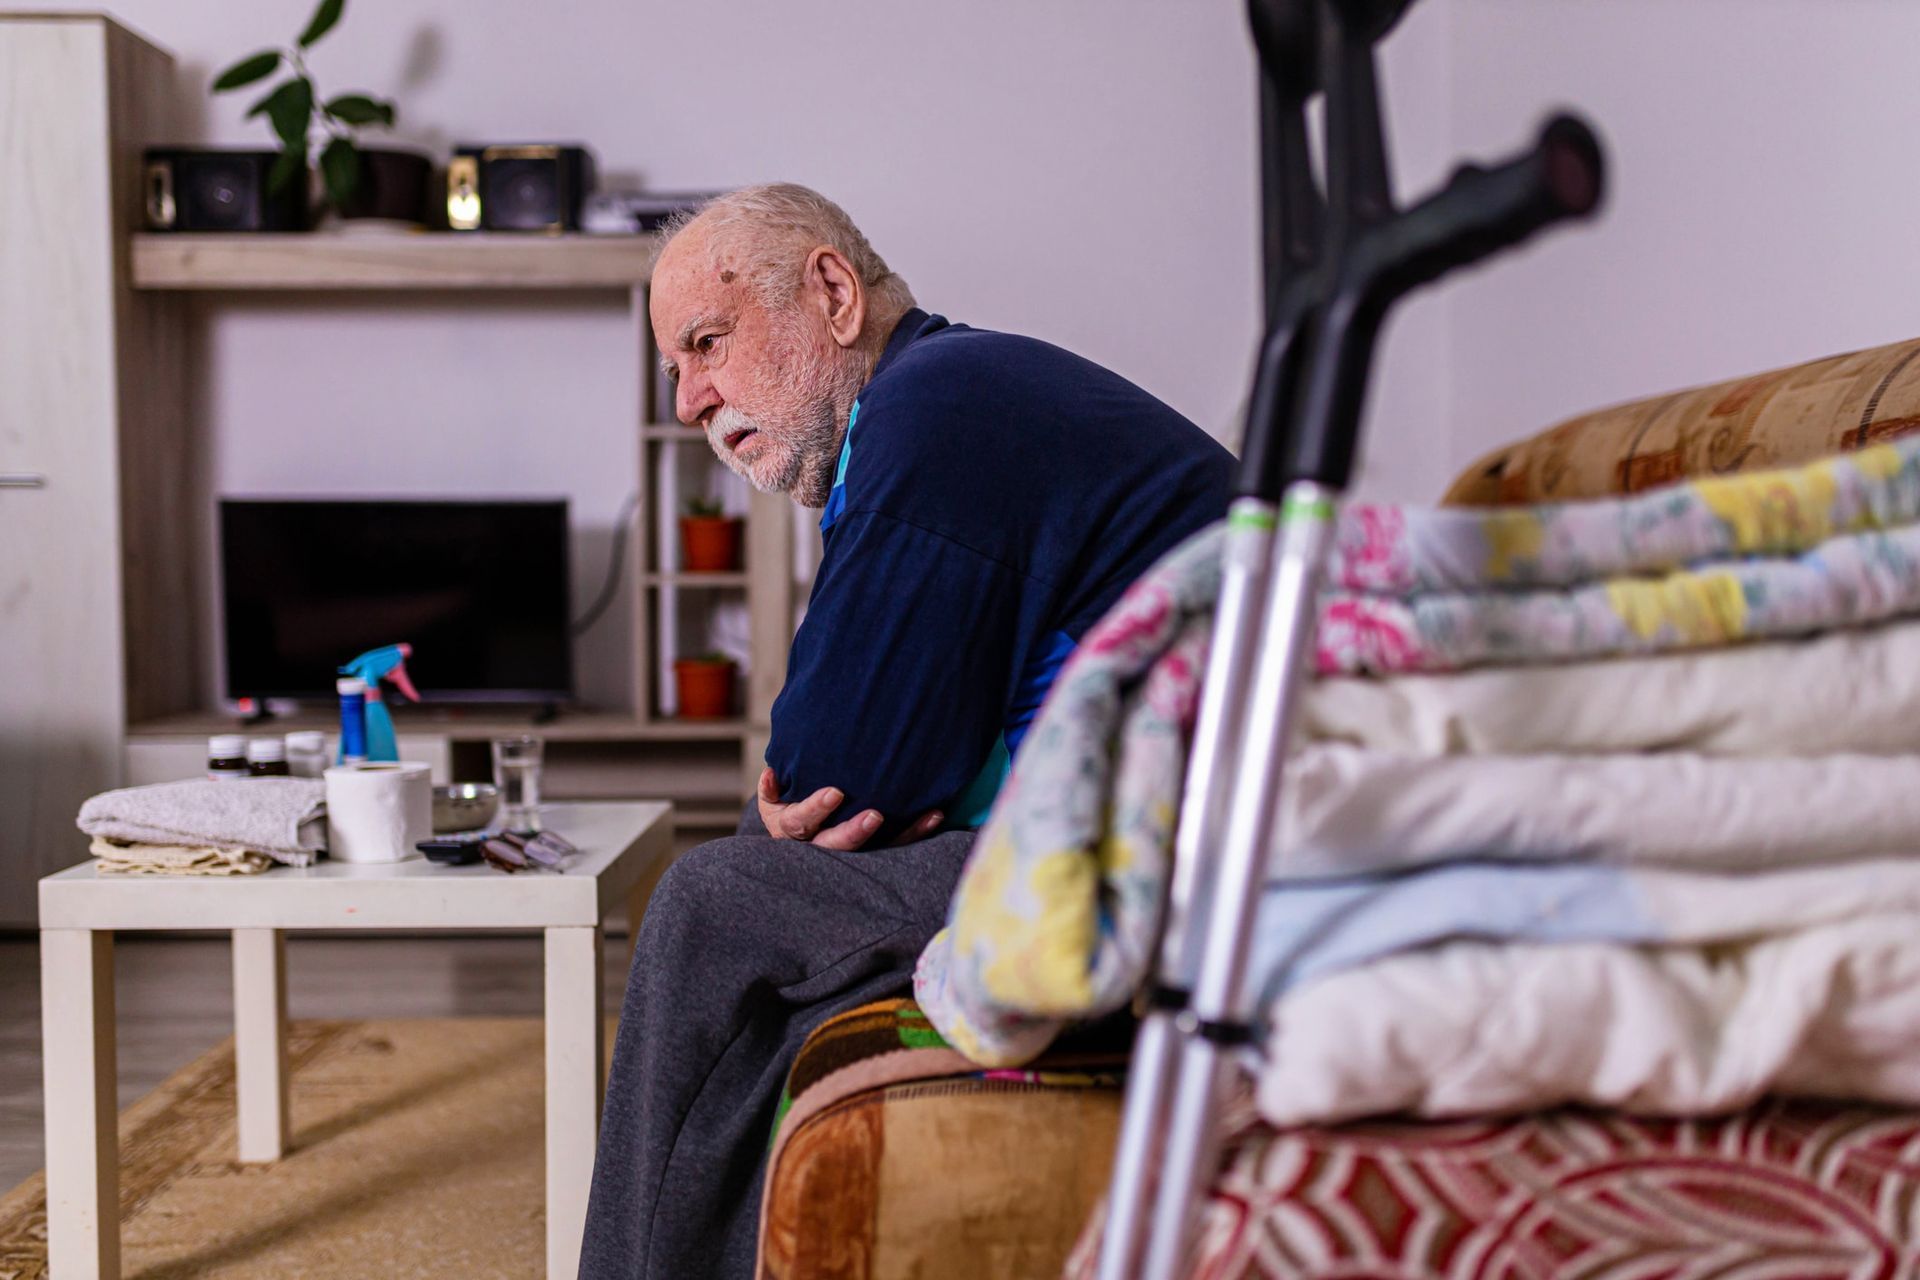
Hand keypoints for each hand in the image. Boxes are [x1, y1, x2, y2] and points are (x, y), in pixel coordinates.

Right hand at [756, 768, 943, 849]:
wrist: (798, 830)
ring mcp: (847, 853)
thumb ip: (772, 788)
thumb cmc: (786, 802)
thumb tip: (771, 774)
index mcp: (789, 829)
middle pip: (835, 846)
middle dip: (855, 832)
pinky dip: (917, 831)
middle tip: (875, 815)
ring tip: (928, 815)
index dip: (816, 808)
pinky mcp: (873, 853)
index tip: (835, 792)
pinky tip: (936, 815)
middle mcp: (817, 847)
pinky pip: (897, 846)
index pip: (800, 821)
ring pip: (874, 851)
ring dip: (902, 834)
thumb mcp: (773, 797)